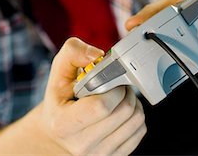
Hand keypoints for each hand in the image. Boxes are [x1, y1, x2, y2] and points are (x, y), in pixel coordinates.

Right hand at [32, 37, 146, 155]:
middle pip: (124, 111)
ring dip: (132, 101)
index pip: (101, 106)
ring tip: (118, 95)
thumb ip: (74, 51)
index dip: (112, 86)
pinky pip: (140, 131)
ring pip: (136, 121)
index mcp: (64, 124)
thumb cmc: (61, 96)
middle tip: (116, 83)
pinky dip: (135, 115)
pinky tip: (122, 108)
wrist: (57, 130)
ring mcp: (99, 155)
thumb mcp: (59, 69)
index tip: (109, 78)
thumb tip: (97, 55)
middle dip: (124, 89)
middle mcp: (81, 145)